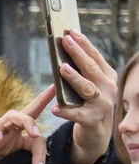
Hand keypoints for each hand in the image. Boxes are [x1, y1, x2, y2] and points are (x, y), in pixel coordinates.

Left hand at [54, 31, 117, 163]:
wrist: (97, 132)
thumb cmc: (88, 103)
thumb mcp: (90, 85)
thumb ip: (81, 71)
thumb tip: (65, 49)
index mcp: (107, 77)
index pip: (95, 57)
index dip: (83, 44)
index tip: (71, 32)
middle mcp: (108, 88)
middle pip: (91, 68)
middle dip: (77, 53)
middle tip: (65, 41)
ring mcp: (102, 105)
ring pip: (87, 89)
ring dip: (74, 78)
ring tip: (62, 69)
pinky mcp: (92, 120)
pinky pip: (77, 114)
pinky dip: (65, 111)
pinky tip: (55, 108)